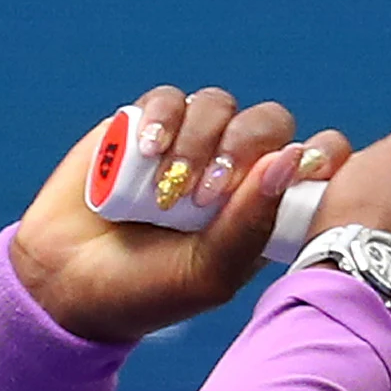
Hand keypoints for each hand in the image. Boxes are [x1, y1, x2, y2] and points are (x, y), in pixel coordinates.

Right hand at [9, 86, 357, 344]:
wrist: (68, 283)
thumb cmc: (149, 291)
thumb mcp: (208, 273)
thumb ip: (251, 223)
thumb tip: (292, 157)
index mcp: (265, 208)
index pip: (316, 160)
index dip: (322, 155)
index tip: (309, 167)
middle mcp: (235, 170)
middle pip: (269, 122)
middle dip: (246, 146)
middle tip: (211, 192)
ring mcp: (191, 143)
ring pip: (220, 106)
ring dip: (198, 142)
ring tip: (169, 191)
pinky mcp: (146, 125)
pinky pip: (170, 99)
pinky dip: (163, 120)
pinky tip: (147, 153)